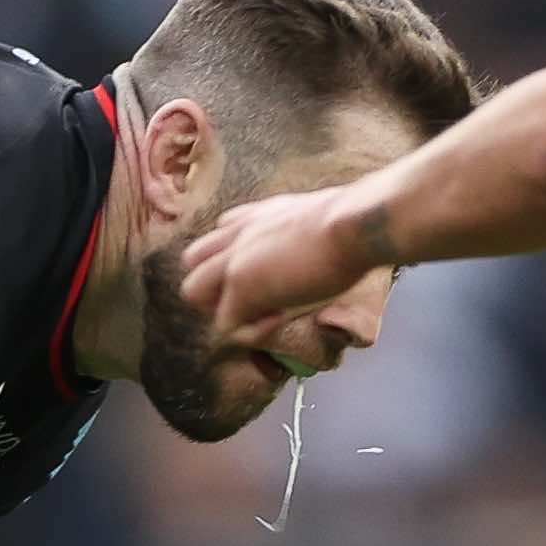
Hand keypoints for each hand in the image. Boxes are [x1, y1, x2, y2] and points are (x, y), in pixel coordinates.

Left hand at [181, 187, 382, 344]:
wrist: (352, 226)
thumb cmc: (352, 223)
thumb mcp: (323, 219)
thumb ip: (311, 233)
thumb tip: (332, 244)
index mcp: (257, 214)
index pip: (221, 232)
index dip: (234, 258)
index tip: (269, 273)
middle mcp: (237, 231)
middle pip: (192, 261)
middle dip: (215, 285)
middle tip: (256, 300)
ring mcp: (233, 259)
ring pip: (193, 291)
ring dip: (222, 307)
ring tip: (261, 313)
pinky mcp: (240, 286)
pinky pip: (226, 324)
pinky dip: (250, 331)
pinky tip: (281, 321)